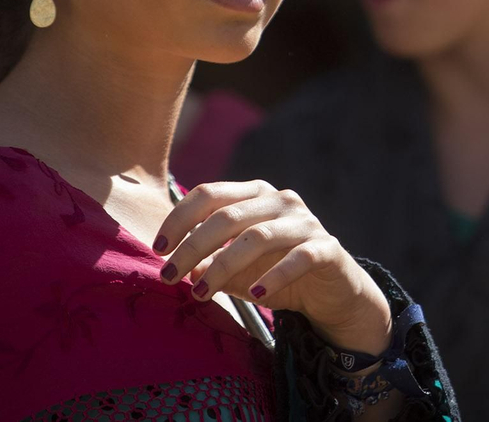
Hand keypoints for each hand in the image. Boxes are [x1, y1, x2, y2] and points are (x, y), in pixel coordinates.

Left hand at [155, 180, 392, 355]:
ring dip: (223, 266)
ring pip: (258, 237)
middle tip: (168, 277)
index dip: (179, 218)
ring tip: (201, 294)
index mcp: (255, 195)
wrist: (331, 292)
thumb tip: (178, 267)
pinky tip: (256, 295)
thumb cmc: (276, 274)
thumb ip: (209, 262)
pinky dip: (274, 276)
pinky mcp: (327, 248)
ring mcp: (306, 222)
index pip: (209, 194)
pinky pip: (299, 257)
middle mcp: (280, 201)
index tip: (157, 249)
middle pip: (227, 216)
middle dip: (192, 247)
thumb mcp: (236, 270)